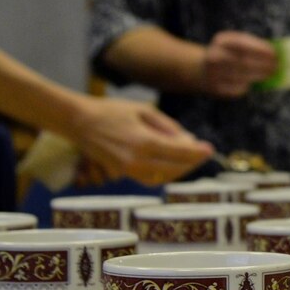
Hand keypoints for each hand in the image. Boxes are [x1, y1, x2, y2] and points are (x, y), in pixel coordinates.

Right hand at [68, 98, 214, 184]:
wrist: (79, 122)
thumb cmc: (111, 111)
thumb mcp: (143, 109)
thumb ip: (166, 125)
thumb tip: (186, 140)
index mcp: (143, 142)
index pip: (178, 152)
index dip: (197, 152)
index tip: (210, 149)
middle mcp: (136, 160)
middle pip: (174, 168)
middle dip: (192, 162)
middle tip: (203, 153)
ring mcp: (128, 170)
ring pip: (163, 177)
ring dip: (179, 170)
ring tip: (190, 158)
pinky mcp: (122, 173)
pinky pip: (150, 179)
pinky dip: (164, 174)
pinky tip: (172, 164)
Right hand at [200, 31, 279, 97]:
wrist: (202, 69)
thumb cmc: (229, 55)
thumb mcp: (236, 46)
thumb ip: (254, 47)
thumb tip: (278, 54)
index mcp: (222, 40)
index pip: (243, 43)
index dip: (260, 49)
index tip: (275, 54)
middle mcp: (215, 55)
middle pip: (244, 61)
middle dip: (263, 65)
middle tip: (276, 68)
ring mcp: (213, 72)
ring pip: (242, 76)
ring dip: (259, 76)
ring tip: (269, 75)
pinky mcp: (215, 88)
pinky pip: (237, 88)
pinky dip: (248, 86)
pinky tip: (253, 83)